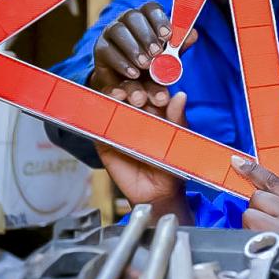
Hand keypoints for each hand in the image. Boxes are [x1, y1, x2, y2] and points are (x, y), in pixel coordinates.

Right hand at [89, 1, 196, 108]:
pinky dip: (121, 62)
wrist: (129, 85)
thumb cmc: (152, 65)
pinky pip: (107, 50)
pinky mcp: (100, 49)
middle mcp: (126, 20)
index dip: (159, 19)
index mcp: (145, 17)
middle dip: (146, 34)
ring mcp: (110, 32)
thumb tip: (193, 34)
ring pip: (118, 30)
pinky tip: (134, 74)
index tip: (167, 36)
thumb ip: (178, 46)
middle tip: (157, 53)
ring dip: (133, 48)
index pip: (150, 8)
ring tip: (146, 65)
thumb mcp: (168, 57)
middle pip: (133, 16)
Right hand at [96, 92, 187, 207]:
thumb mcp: (179, 139)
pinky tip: (102, 108)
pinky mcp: (105, 138)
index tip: (160, 96)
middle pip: (131, 90)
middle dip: (134, 90)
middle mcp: (137, 111)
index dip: (154, 87)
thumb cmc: (172, 163)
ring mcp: (119, 122)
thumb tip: (181, 95)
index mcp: (157, 107)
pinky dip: (98, 113)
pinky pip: (98, 123)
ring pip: (112, 101)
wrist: (157, 191)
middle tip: (139, 98)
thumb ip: (178, 118)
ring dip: (114, 94)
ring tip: (120, 96)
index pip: (152, 88)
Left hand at [231, 155, 278, 232]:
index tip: (237, 162)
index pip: (273, 180)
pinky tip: (262, 242)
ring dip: (252, 225)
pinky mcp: (268, 238)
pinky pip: (246, 228)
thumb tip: (257, 194)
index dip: (253, 170)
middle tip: (268, 225)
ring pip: (249, 213)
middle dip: (257, 210)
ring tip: (267, 236)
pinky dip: (249, 235)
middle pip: (257, 197)